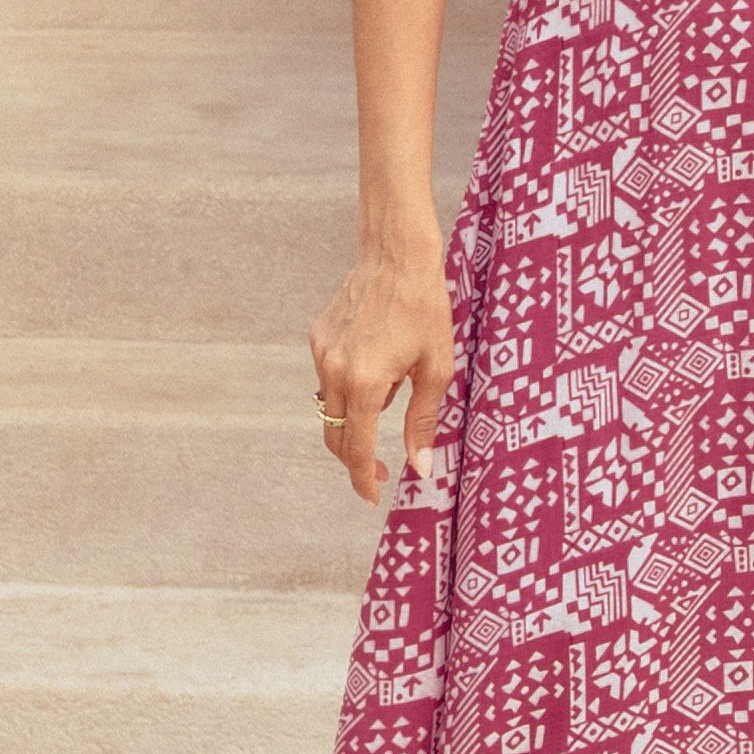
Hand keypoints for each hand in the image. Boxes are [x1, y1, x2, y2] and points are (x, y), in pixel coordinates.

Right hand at [310, 239, 454, 504]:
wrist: (396, 256)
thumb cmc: (425, 309)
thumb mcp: (435, 368)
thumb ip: (423, 421)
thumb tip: (421, 467)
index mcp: (365, 383)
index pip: (357, 449)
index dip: (363, 479)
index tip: (373, 497)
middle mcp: (334, 371)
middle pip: (336, 436)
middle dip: (356, 460)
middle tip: (382, 472)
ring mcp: (321, 354)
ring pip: (331, 409)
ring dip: (354, 423)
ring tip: (391, 399)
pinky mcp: (318, 339)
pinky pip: (329, 380)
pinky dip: (350, 390)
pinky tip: (378, 370)